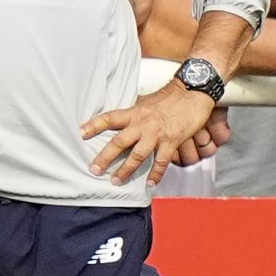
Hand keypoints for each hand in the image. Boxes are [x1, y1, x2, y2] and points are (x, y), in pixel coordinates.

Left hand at [84, 84, 218, 185]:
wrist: (193, 91)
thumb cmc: (170, 97)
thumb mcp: (146, 102)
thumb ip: (135, 113)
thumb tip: (124, 119)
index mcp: (134, 113)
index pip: (110, 118)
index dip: (94, 125)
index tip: (81, 133)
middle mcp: (142, 124)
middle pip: (119, 142)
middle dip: (105, 157)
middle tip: (94, 169)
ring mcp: (156, 134)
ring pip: (137, 155)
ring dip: (125, 170)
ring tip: (116, 181)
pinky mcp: (171, 141)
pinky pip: (161, 161)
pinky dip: (155, 174)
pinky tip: (150, 183)